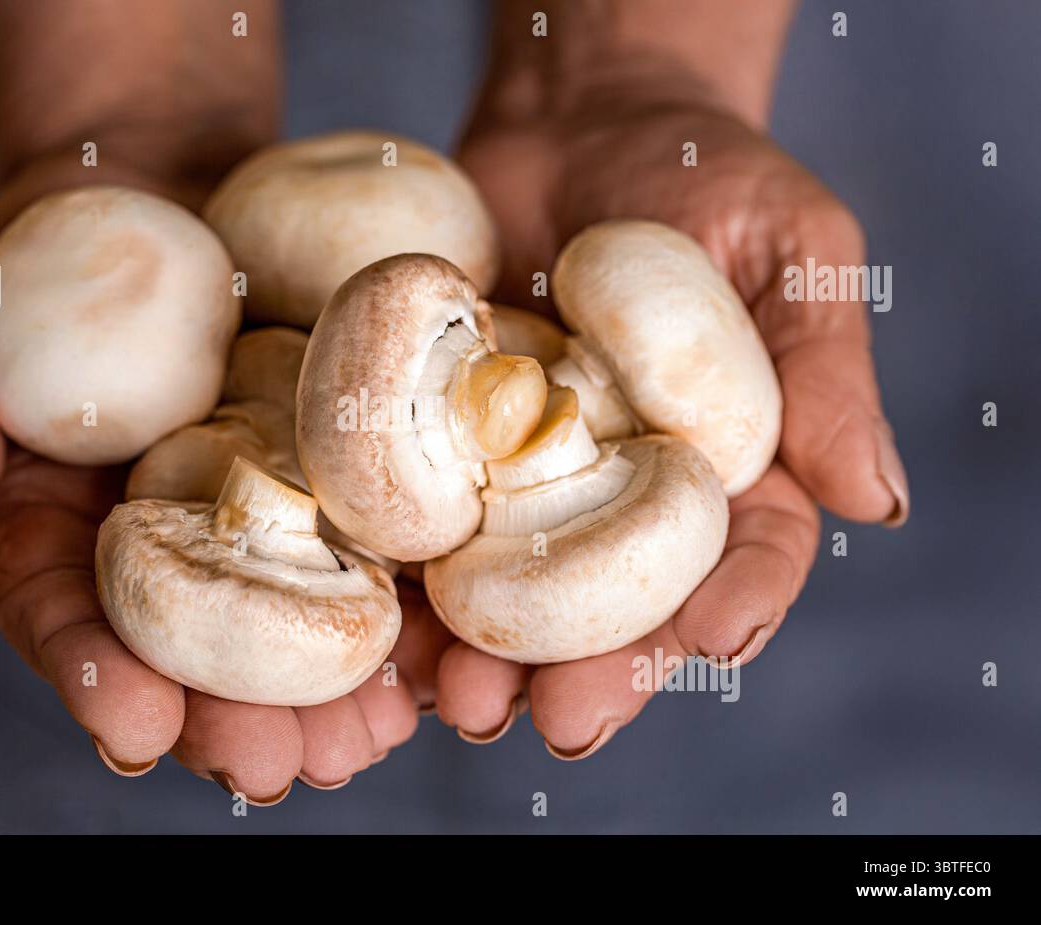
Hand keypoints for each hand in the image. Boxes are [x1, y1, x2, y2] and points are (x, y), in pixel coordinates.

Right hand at [0, 149, 439, 799]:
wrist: (172, 179)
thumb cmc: (50, 237)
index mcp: (62, 513)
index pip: (64, 607)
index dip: (92, 672)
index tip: (135, 728)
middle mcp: (163, 532)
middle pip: (190, 644)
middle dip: (226, 717)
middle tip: (268, 770)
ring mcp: (258, 508)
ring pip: (288, 622)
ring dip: (326, 696)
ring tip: (361, 742)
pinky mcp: (339, 471)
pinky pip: (373, 547)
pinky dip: (401, 608)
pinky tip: (432, 657)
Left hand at [434, 74, 908, 755]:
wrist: (579, 123)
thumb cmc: (709, 178)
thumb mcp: (790, 251)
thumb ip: (823, 371)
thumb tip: (879, 500)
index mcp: (730, 471)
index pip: (746, 557)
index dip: (731, 606)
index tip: (709, 644)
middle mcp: (624, 497)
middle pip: (616, 607)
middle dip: (594, 670)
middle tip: (562, 718)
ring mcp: (526, 481)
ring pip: (510, 593)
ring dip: (487, 657)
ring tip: (461, 696)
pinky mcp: (442, 447)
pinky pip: (419, 523)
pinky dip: (401, 579)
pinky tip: (385, 625)